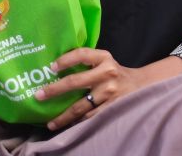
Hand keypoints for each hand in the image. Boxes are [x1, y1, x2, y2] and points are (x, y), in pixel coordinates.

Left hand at [37, 50, 181, 130]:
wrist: (143, 85)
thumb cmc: (116, 73)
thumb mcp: (106, 61)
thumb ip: (88, 62)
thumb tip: (56, 67)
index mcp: (104, 58)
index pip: (82, 54)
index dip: (65, 60)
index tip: (51, 67)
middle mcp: (107, 73)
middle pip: (75, 82)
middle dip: (54, 90)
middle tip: (38, 96)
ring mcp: (110, 92)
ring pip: (81, 106)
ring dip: (64, 116)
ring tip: (50, 123)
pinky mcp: (112, 107)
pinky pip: (91, 117)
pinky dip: (78, 123)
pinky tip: (68, 127)